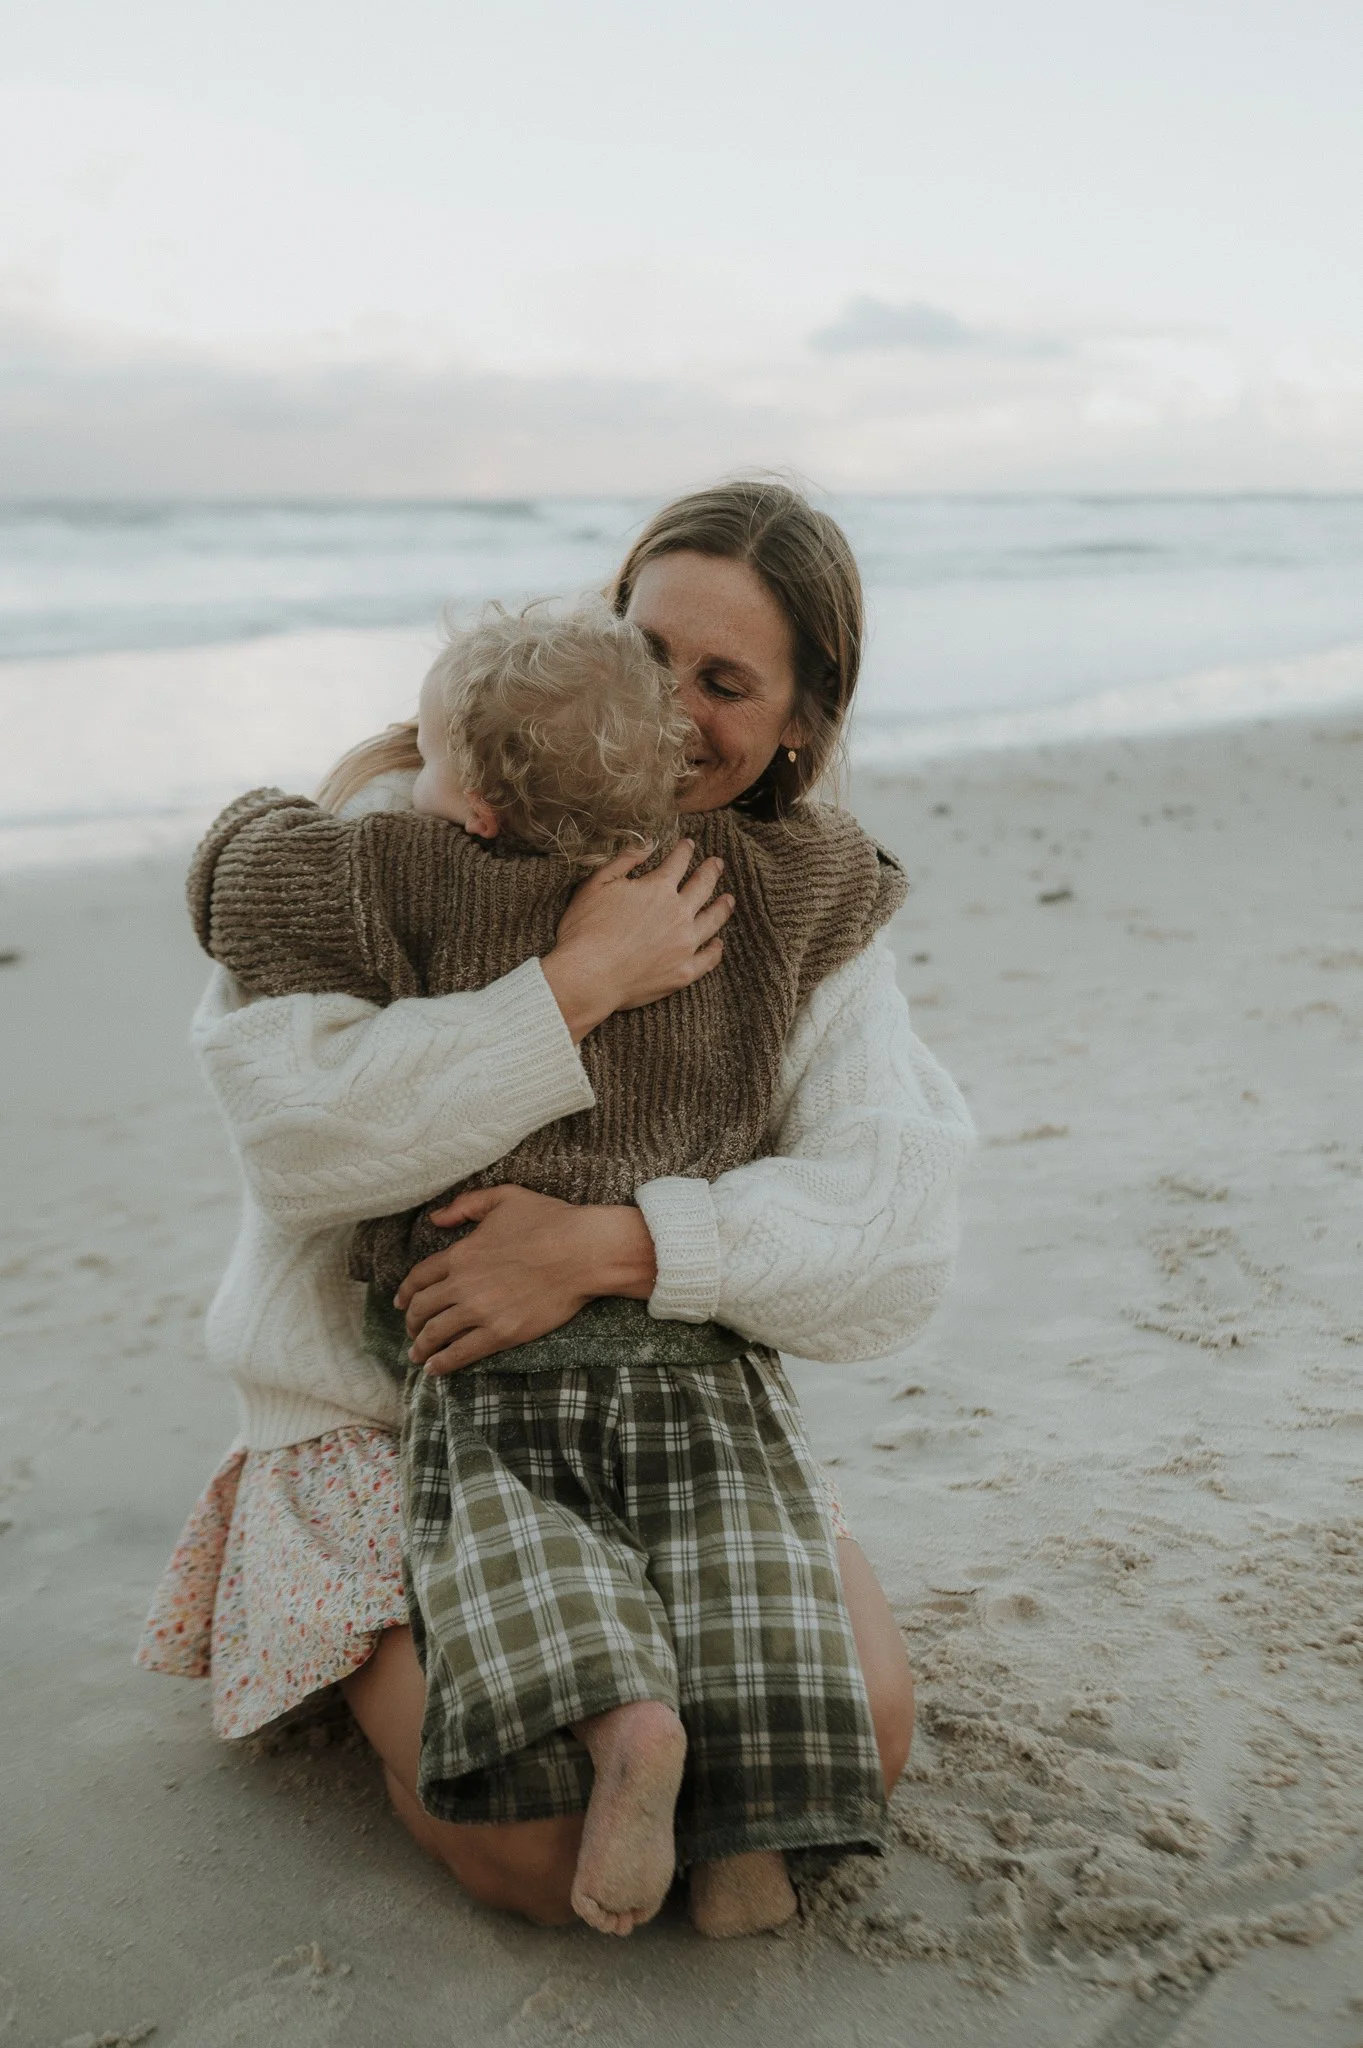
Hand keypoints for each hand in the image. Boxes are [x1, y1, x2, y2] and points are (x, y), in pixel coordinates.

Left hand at [395, 1184, 656, 1375]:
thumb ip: (466, 1205)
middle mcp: (462, 1284)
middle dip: (411, 1323)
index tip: (401, 1303)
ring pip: (436, 1334)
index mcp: (461, 1253)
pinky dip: (443, 1363)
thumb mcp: (504, 1198)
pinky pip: (461, 1353)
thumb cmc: (550, 1220)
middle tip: (411, 1331)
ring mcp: (480, 1311)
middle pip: (422, 1308)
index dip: (406, 1293)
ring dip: (421, 1347)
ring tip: (417, 1355)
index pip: (420, 1277)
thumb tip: (436, 1218)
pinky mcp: (501, 1333)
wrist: (583, 1251)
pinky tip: (435, 1369)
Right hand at [540, 839, 732, 1042]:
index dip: (684, 850)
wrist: (588, 977)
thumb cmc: (585, 930)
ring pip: (713, 920)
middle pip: (703, 886)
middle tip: (717, 863)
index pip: (678, 862)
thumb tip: (646, 846)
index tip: (689, 845)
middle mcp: (678, 914)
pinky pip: (708, 958)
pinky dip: (715, 949)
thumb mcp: (595, 884)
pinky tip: (717, 943)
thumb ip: (623, 861)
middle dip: (711, 871)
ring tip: (728, 900)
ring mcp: (684, 944)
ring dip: (722, 907)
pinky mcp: (683, 972)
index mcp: (658, 889)